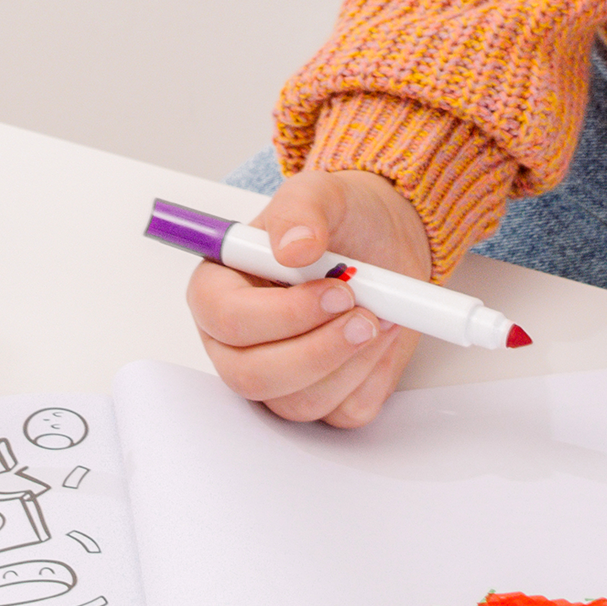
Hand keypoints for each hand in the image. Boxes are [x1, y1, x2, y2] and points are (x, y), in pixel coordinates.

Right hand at [187, 171, 432, 428]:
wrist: (388, 242)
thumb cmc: (342, 220)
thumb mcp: (322, 193)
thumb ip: (300, 210)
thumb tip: (291, 247)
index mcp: (219, 290)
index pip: (226, 320)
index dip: (282, 314)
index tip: (336, 291)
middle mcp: (238, 343)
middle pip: (253, 377)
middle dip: (318, 351)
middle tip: (364, 314)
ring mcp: (278, 376)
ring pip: (299, 403)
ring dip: (351, 362)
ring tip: (381, 314)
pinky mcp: (323, 397)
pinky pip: (342, 412)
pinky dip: (372, 377)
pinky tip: (382, 337)